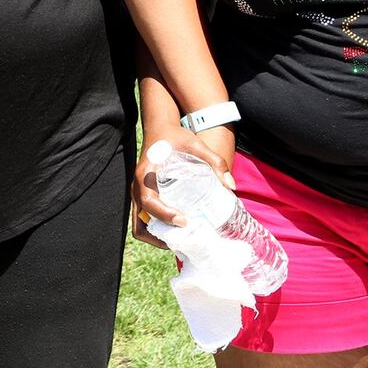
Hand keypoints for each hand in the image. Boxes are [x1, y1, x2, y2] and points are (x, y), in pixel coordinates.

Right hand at [130, 125, 234, 248]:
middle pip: (140, 223)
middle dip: (160, 237)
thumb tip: (231, 186)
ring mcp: (137, 193)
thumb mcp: (195, 144)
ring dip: (157, 237)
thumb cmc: (175, 135)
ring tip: (181, 240)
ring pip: (139, 225)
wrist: (159, 128)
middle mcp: (137, 186)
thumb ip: (215, 161)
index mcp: (145, 174)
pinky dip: (155, 230)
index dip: (165, 215)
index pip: (148, 202)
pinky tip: (175, 230)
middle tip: (185, 238)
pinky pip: (143, 220)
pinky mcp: (142, 195)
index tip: (185, 221)